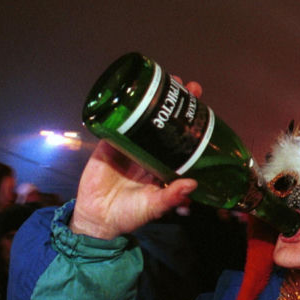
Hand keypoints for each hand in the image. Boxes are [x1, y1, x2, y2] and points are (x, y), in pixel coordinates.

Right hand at [71, 78, 201, 238]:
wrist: (97, 218)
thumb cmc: (129, 214)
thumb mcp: (154, 206)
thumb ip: (171, 196)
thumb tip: (192, 185)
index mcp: (164, 163)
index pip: (181, 137)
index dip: (191, 121)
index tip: (202, 105)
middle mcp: (150, 151)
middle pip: (165, 121)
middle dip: (176, 102)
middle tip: (188, 86)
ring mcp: (130, 145)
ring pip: (144, 117)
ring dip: (153, 98)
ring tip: (165, 81)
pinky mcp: (109, 143)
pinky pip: (117, 122)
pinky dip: (124, 107)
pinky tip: (133, 91)